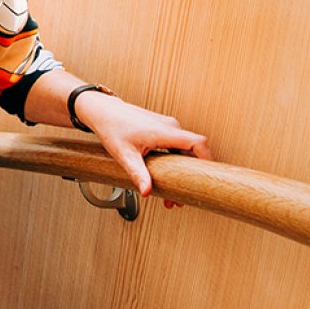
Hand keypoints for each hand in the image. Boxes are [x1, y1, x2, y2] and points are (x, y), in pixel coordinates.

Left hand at [74, 93, 210, 196]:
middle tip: (181, 197)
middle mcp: (170, 127)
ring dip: (182, 171)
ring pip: (184, 151)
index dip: (208, 160)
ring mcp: (167, 127)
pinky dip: (175, 162)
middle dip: (190, 175)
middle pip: (192, 152)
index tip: (207, 177)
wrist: (101, 110)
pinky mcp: (162, 129)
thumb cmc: (111, 127)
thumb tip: (147, 191)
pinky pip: (176, 146)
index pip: (198, 143)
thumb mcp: (124, 154)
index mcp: (165, 131)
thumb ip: (138, 174)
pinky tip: (166, 177)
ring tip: (170, 194)